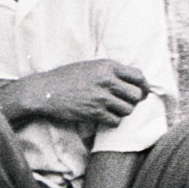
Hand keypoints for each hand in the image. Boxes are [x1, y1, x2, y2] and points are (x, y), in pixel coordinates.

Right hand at [24, 59, 148, 126]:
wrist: (45, 90)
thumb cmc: (67, 77)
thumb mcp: (91, 66)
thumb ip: (111, 71)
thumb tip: (135, 81)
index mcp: (108, 66)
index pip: (139, 76)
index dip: (143, 86)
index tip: (141, 92)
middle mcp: (107, 80)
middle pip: (137, 95)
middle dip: (134, 101)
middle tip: (125, 103)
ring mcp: (101, 97)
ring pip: (128, 110)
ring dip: (122, 112)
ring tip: (112, 109)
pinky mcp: (94, 112)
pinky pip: (115, 121)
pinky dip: (112, 121)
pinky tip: (104, 117)